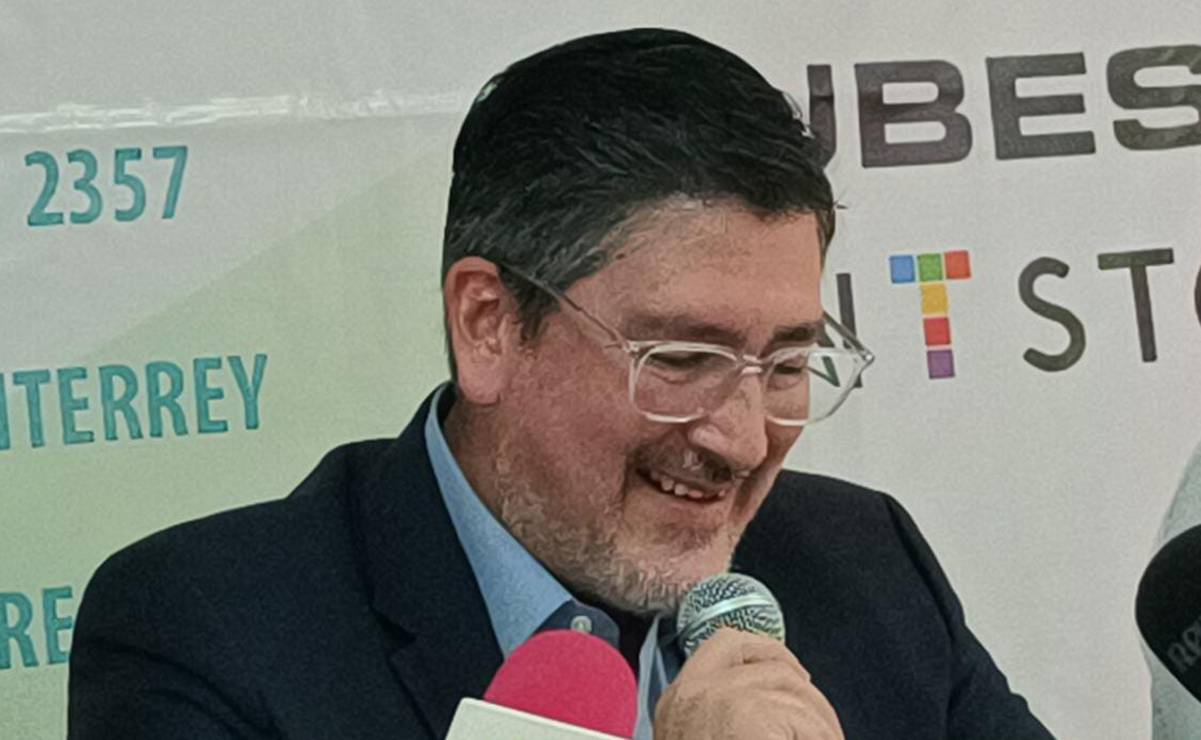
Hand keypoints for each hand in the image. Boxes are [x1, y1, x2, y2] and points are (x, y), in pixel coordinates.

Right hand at [654, 628, 842, 739]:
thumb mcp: (703, 732)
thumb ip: (720, 715)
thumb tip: (769, 704)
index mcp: (676, 703)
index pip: (720, 647)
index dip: (759, 649)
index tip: (786, 668)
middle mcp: (690, 692)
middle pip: (755, 650)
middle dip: (793, 671)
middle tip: (817, 713)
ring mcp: (717, 697)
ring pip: (789, 685)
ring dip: (818, 719)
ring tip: (824, 739)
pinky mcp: (745, 712)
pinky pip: (804, 716)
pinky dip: (822, 734)